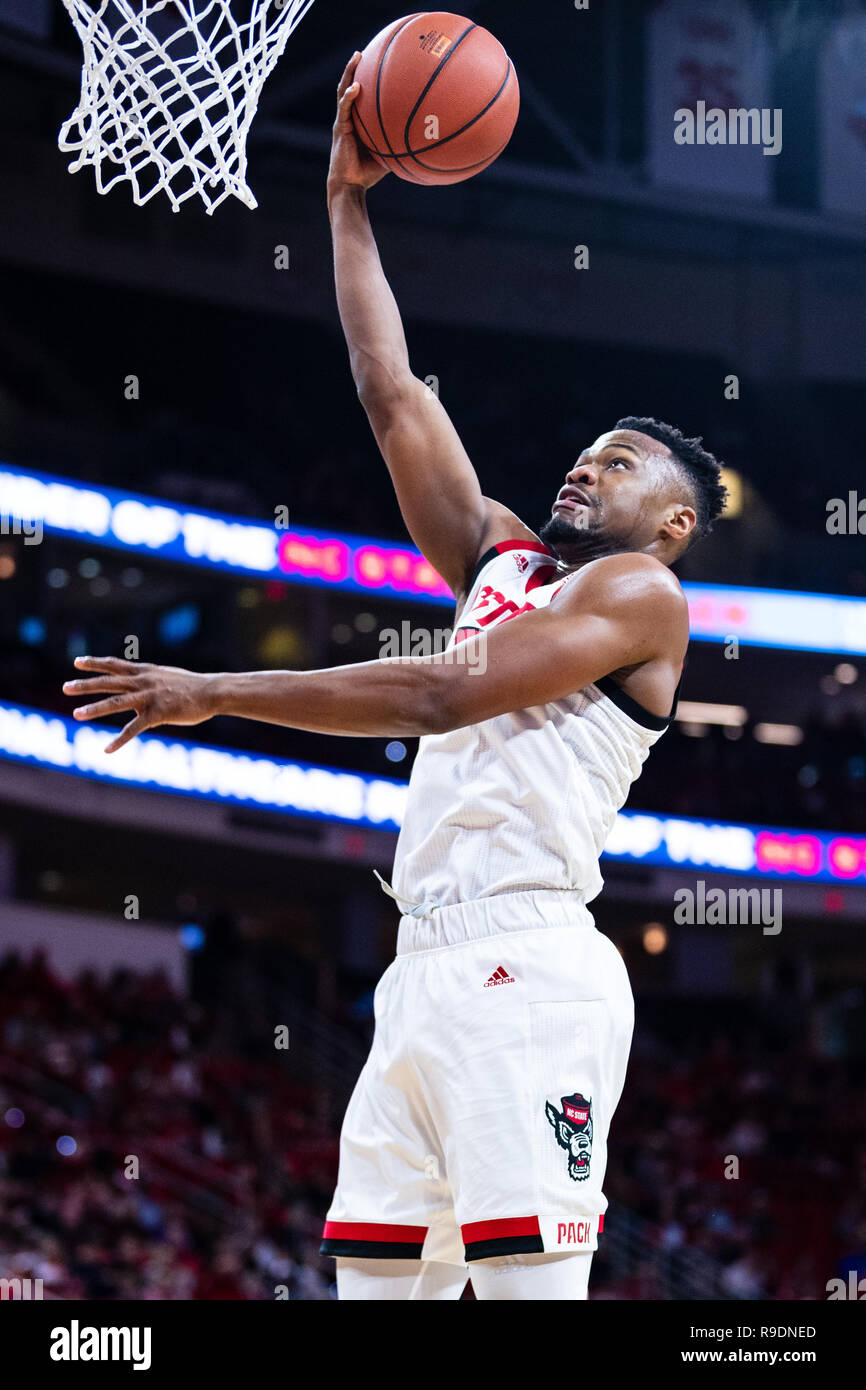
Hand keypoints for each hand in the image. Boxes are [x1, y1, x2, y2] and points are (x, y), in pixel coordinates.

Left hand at [63, 656, 218, 752]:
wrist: (212, 692)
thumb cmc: (192, 686)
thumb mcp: (166, 675)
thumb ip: (149, 679)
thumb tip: (139, 680)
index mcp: (145, 672)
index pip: (114, 665)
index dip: (95, 663)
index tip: (77, 662)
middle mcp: (143, 682)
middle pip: (108, 682)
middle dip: (85, 685)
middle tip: (66, 688)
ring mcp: (149, 697)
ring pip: (116, 702)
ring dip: (95, 709)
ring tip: (77, 714)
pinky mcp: (158, 714)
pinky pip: (134, 728)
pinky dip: (119, 740)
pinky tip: (107, 750)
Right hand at [327, 52, 388, 193]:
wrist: (350, 185)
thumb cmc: (369, 173)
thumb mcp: (389, 155)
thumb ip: (400, 144)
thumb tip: (425, 140)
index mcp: (357, 122)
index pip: (359, 97)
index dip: (363, 80)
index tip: (372, 64)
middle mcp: (348, 118)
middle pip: (349, 87)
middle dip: (354, 69)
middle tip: (362, 52)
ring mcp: (343, 122)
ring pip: (343, 91)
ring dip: (349, 73)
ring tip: (357, 57)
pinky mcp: (340, 129)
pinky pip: (344, 109)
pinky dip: (349, 97)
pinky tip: (356, 87)